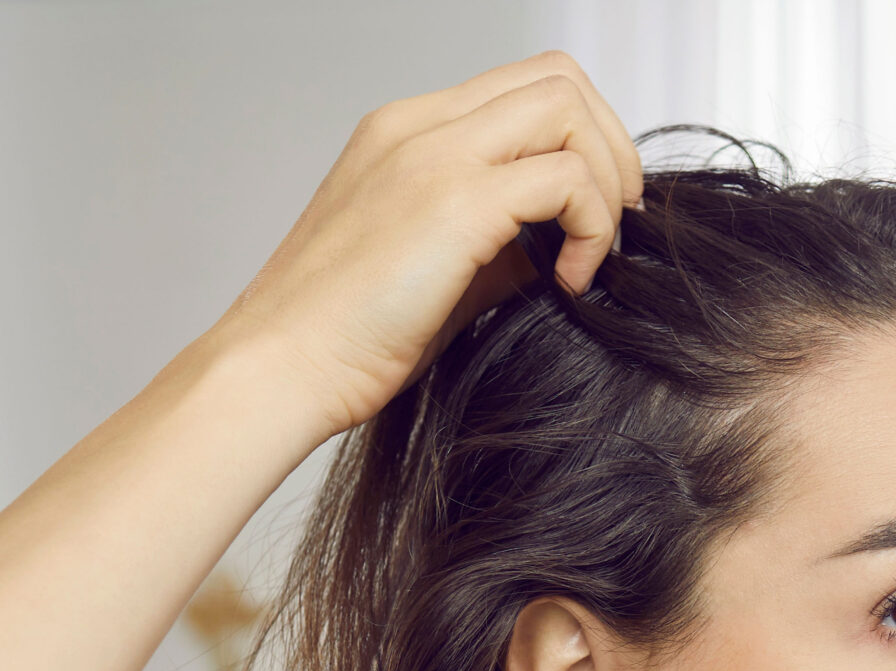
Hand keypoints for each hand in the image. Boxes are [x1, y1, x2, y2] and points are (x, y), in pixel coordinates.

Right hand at [209, 52, 645, 442]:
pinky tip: (567, 283)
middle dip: (610, 147)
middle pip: (557, 78)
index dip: (581, 137)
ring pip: (567, 109)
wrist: (281, 367)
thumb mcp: (433, 273)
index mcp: (407, 134)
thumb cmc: (343, 339)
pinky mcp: (454, 203)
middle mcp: (419, 128)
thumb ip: (496, 246)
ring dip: (604, 182)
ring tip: (590, 256)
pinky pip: (565, 179)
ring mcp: (434, 156)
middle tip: (615, 223)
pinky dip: (591, 229)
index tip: (594, 210)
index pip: (523, 87)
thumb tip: (560, 249)